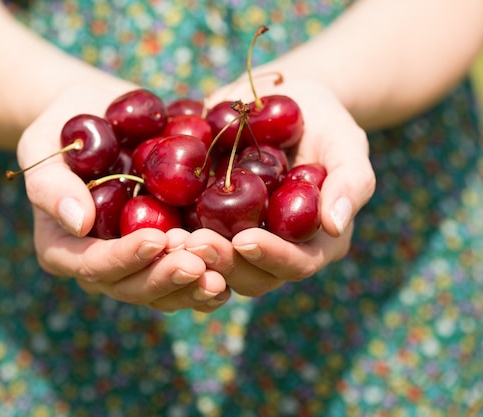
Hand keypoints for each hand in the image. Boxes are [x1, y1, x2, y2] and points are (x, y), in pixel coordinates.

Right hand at [16, 85, 230, 312]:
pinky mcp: (163, 251)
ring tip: (222, 275)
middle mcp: (99, 265)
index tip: (156, 238)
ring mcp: (133, 262)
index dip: (124, 258)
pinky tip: (233, 273)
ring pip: (162, 292)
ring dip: (192, 287)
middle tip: (199, 264)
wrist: (96, 118)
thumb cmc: (61, 129)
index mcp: (64, 248)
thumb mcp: (42, 145)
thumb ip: (50, 184)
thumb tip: (77, 221)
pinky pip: (184, 278)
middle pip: (131, 287)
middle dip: (165, 278)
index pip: (92, 265)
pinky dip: (208, 279)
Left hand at [187, 71, 375, 295]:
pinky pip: (190, 241)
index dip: (271, 258)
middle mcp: (276, 250)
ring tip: (169, 238)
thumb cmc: (324, 122)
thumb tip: (335, 226)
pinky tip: (153, 226)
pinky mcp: (212, 224)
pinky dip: (173, 240)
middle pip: (250, 275)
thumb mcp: (345, 143)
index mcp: (314, 242)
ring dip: (192, 258)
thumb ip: (350, 182)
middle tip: (192, 242)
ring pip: (216, 267)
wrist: (285, 101)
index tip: (244, 239)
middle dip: (222, 262)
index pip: (296, 265)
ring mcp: (241, 240)